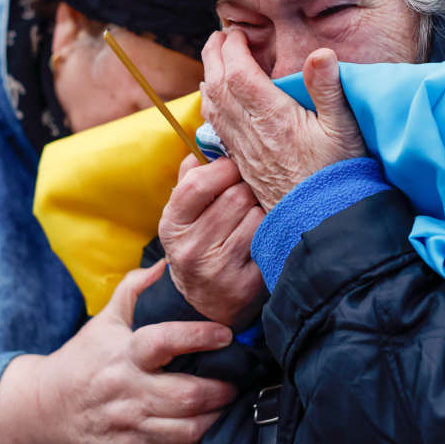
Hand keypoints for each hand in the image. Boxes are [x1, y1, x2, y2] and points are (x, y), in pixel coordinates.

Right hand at [0, 261, 238, 443]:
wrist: (49, 412)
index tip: (225, 333)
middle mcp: (126, 393)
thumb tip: (165, 264)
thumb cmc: (85, 360)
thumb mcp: (104, 321)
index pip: (164, 342)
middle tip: (235, 379)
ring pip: (188, 431)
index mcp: (122, 356)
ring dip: (216, 417)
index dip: (199, 337)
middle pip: (187, 397)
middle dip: (221, 389)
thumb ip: (134, 289)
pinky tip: (205, 427)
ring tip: (224, 403)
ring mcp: (128, 428)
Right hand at [159, 153, 266, 327]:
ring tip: (254, 219)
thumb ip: (192, 178)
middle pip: (235, 197)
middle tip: (248, 197)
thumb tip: (207, 139)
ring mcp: (218, 270)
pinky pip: (270, 242)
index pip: (199, 183)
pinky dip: (272, 236)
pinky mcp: (245, 286)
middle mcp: (190, 250)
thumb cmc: (199, 245)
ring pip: (258, 217)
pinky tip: (265, 240)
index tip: (233, 168)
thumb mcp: (184, 216)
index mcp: (172, 225)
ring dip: (262, 213)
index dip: (223, 168)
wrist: (206, 304)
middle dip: (246, 191)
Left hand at [200, 29, 365, 210]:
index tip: (238, 32)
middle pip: (218, 85)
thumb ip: (329, 90)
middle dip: (214, 55)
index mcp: (274, 119)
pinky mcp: (243, 162)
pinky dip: (212, 103)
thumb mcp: (344, 130)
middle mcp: (252, 132)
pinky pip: (217, 126)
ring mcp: (244, 148)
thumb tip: (320, 53)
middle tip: (219, 36)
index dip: (233, 48)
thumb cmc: (339, 175)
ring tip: (214, 58)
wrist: (322, 222)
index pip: (239, 74)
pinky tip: (215, 97)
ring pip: (213, 106)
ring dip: (209, 76)